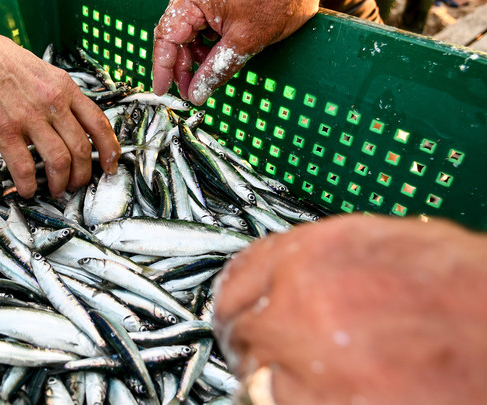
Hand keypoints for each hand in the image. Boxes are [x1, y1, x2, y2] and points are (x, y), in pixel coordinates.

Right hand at [0, 25, 119, 197]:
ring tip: (56, 189)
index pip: (99, 124)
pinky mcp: (4, 130)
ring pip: (60, 161)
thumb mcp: (42, 70)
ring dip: (61, 183)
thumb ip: (59, 96)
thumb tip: (72, 125)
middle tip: (77, 184)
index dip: (111, 151)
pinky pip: (25, 167)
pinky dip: (29, 185)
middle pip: (83, 149)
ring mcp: (28, 117)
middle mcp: (52, 102)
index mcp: (64, 87)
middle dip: (83, 175)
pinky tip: (27, 189)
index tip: (111, 165)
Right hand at [152, 0, 318, 104]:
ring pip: (190, 35)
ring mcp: (207, 1)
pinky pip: (204, 30)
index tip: (162, 90)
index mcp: (193, 0)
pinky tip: (217, 60)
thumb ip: (216, 69)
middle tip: (191, 91)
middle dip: (182, 67)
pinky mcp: (219, 5)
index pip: (166, 37)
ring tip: (207, 76)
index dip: (162, 67)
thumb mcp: (244, 41)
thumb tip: (197, 92)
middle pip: (176, 38)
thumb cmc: (278, 0)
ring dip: (196, 59)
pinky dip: (208, 48)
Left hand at [213, 214, 486, 403]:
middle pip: (240, 327)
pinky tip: (333, 397)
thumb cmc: (472, 296)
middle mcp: (300, 305)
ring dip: (273, 376)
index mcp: (315, 255)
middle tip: (273, 351)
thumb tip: (290, 277)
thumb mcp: (392, 248)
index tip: (238, 308)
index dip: (239, 295)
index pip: (239, 274)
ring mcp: (307, 364)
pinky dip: (296, 402)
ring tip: (318, 379)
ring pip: (255, 375)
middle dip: (253, 339)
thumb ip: (326, 261)